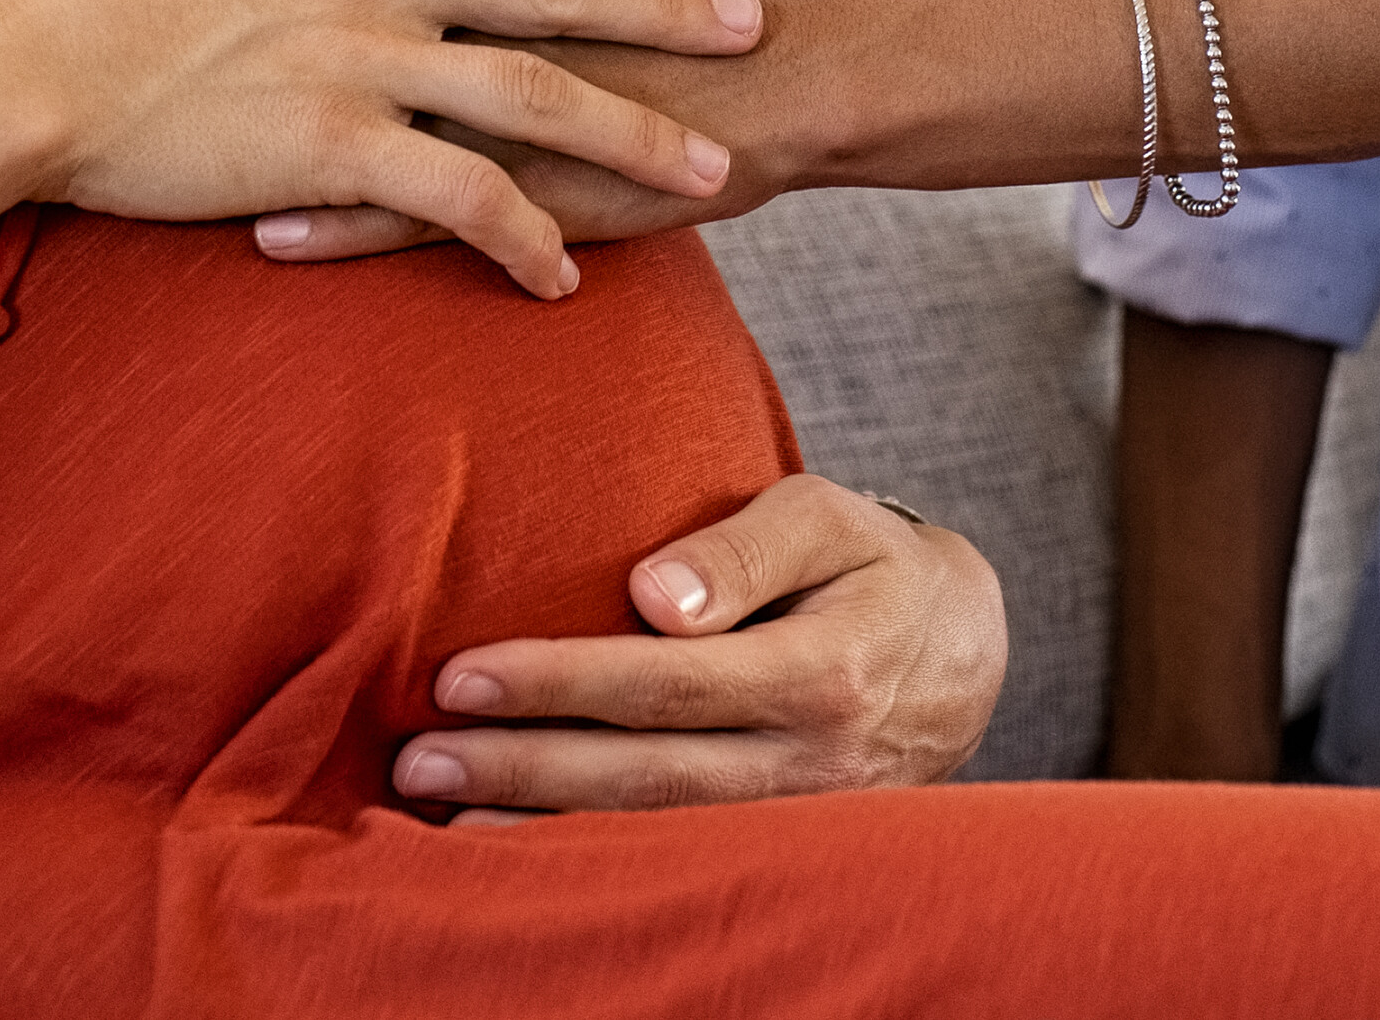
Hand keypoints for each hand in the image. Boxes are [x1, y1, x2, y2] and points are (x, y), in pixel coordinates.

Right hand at [0, 0, 755, 302]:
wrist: (5, 44)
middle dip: (666, 8)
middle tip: (752, 30)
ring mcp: (359, 52)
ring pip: (541, 92)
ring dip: (639, 132)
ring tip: (715, 171)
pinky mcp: (331, 142)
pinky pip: (462, 197)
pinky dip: (525, 237)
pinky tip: (563, 276)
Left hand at [385, 475, 1004, 819]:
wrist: (962, 655)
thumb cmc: (871, 566)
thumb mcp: (827, 520)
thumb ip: (745, 548)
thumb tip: (654, 594)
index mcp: (823, 673)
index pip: (669, 682)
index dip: (559, 682)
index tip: (460, 676)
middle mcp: (813, 764)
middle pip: (648, 776)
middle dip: (523, 769)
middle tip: (417, 759)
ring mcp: (801, 822)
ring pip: (660, 835)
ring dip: (543, 833)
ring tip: (436, 821)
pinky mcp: (785, 850)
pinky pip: (682, 858)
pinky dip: (595, 860)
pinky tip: (515, 850)